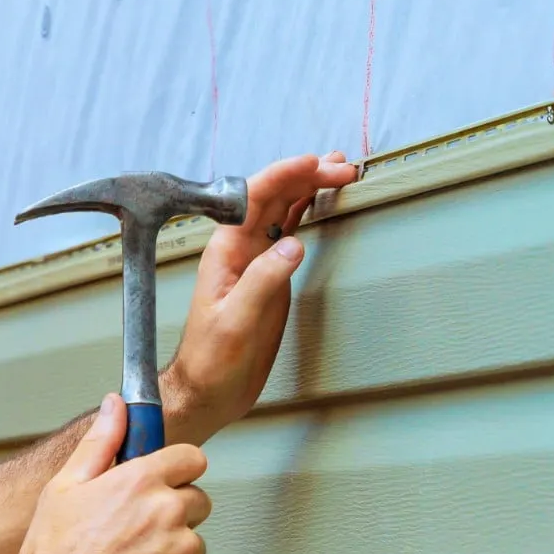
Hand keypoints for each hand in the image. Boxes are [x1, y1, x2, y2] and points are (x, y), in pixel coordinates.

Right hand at [16, 395, 211, 553]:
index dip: (177, 472)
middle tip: (135, 535)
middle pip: (196, 501)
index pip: (192, 458)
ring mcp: (182, 550)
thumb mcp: (65, 487)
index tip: (164, 485)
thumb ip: (100, 442)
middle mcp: (167, 511)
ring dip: (173, 552)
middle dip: (174, 514)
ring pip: (194, 542)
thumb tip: (116, 405)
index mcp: (141, 481)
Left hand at [161, 152, 356, 444]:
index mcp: (226, 251)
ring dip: (308, 187)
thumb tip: (293, 245)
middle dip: (307, 175)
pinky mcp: (269, 276)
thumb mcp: (237, 322)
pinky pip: (288, 232)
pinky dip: (306, 211)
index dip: (284, 175)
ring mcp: (255, 261)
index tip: (313, 163)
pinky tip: (319, 201)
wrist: (210, 390)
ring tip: (338, 170)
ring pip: (282, 210)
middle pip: (273, 197)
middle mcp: (240, 249)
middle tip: (343, 168)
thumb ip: (263, 281)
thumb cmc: (212, 361)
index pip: (255, 198)